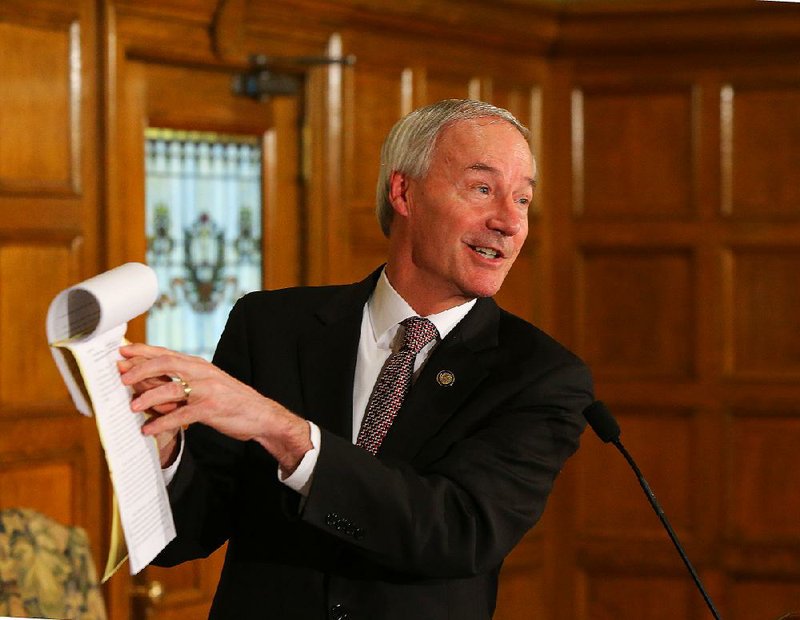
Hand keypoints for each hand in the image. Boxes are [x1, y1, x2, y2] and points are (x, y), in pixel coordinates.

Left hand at [118, 343, 311, 473]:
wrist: (261, 414)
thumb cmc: (231, 400)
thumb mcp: (206, 385)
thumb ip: (181, 383)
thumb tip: (148, 386)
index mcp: (199, 365)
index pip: (166, 353)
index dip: (142, 351)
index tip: (122, 352)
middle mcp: (202, 372)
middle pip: (166, 363)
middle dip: (140, 368)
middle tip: (121, 377)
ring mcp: (207, 389)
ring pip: (171, 388)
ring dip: (148, 397)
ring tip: (131, 406)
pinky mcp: (211, 408)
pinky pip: (181, 415)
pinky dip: (162, 422)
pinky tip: (148, 429)